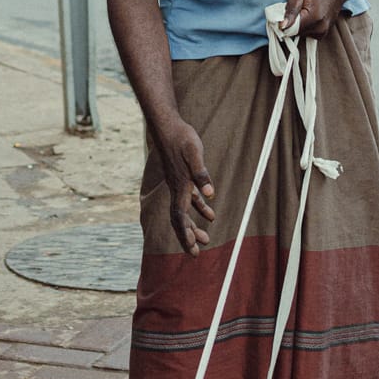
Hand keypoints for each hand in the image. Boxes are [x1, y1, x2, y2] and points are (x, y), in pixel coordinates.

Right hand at [156, 119, 214, 256]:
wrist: (167, 125)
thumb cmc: (181, 137)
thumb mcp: (194, 152)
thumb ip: (201, 173)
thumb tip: (210, 194)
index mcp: (179, 185)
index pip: (180, 216)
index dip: (186, 233)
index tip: (193, 248)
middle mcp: (176, 188)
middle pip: (179, 219)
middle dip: (187, 237)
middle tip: (196, 253)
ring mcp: (178, 183)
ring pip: (183, 211)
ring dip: (194, 226)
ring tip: (205, 238)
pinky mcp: (182, 177)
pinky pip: (189, 199)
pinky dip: (198, 208)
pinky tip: (209, 212)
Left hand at [282, 0, 345, 37]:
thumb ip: (290, 9)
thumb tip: (282, 25)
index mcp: (314, 18)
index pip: (291, 30)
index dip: (284, 23)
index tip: (283, 14)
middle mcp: (320, 28)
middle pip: (295, 33)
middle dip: (291, 23)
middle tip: (295, 9)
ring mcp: (323, 32)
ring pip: (300, 34)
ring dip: (297, 25)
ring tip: (303, 12)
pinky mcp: (323, 34)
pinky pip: (306, 34)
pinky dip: (304, 27)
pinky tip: (308, 16)